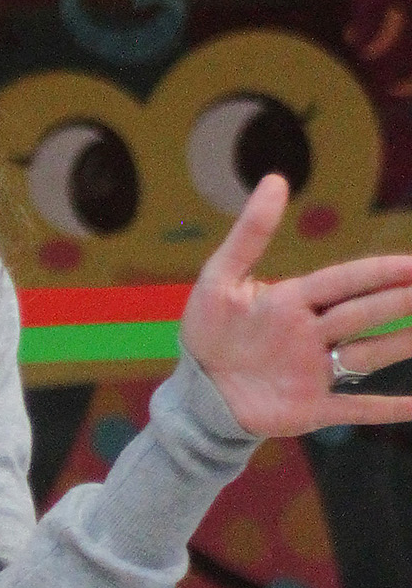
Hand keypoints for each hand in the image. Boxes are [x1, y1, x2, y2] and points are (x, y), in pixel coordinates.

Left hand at [180, 174, 411, 434]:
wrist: (197, 393)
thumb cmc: (208, 331)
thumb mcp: (220, 279)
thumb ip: (249, 233)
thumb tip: (276, 179)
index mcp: (294, 301)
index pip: (346, 281)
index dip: (382, 271)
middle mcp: (314, 334)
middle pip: (365, 313)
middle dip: (402, 301)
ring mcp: (316, 372)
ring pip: (370, 355)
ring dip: (401, 346)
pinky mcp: (311, 408)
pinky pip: (357, 408)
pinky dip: (388, 407)